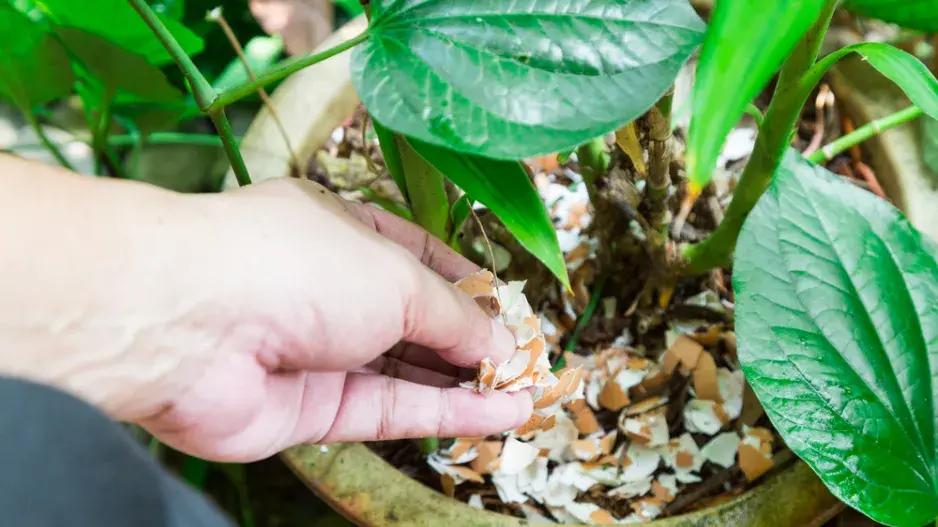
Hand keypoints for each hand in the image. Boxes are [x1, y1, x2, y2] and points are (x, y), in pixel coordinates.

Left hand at [135, 178, 531, 461]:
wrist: (188, 323)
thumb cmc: (294, 263)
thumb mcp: (395, 273)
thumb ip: (452, 313)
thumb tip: (501, 342)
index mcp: (339, 230)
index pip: (417, 255)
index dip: (468, 283)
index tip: (513, 308)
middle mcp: (326, 289)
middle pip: (412, 318)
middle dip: (472, 340)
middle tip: (528, 361)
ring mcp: (315, 351)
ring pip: (404, 371)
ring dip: (467, 382)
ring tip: (528, 393)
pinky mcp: (308, 408)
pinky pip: (387, 410)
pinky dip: (443, 413)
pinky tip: (497, 413)